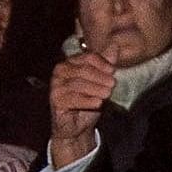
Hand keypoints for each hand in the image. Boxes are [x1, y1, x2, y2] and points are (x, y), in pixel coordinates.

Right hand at [49, 50, 119, 168]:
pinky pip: (73, 98)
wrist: (76, 126)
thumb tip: (115, 45)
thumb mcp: (99, 82)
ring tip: (107, 95)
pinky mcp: (55, 99)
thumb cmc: (88, 101)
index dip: (103, 63)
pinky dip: (88, 101)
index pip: (88, 57)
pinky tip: (98, 103)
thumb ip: (106, 64)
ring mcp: (56, 85)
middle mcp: (60, 71)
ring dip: (96, 89)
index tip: (113, 72)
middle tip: (112, 85)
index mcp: (70, 62)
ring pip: (79, 83)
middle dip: (100, 77)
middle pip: (83, 69)